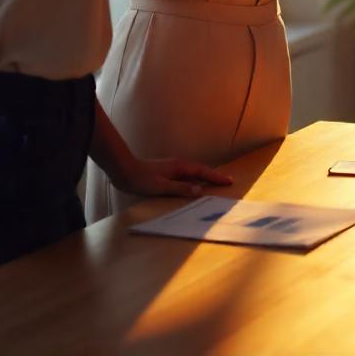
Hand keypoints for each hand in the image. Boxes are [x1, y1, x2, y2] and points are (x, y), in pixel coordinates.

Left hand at [114, 154, 232, 198]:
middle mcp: (179, 164)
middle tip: (227, 182)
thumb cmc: (142, 180)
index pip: (203, 172)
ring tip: (215, 183)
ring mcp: (173, 167)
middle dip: (214, 176)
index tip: (229, 181)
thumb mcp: (162, 186)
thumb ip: (181, 188)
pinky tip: (194, 185)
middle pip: (201, 170)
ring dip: (205, 177)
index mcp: (180, 167)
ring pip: (194, 172)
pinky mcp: (167, 172)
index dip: (216, 177)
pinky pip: (187, 175)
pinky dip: (195, 179)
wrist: (125, 171)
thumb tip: (200, 190)